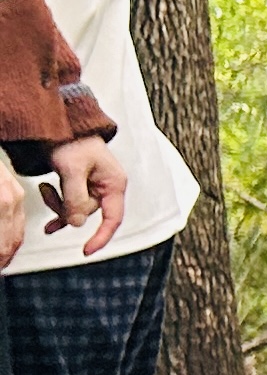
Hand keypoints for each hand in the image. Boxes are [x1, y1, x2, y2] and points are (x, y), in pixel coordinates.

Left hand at [40, 135, 122, 255]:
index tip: (87, 250)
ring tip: (44, 189)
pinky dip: (58, 209)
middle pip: (87, 213)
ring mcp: (94, 187)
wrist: (61, 124)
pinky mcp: (81, 186)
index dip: (101, 236)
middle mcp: (107, 187)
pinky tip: (49, 219)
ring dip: (58, 205)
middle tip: (48, 192)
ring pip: (76, 210)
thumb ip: (75, 198)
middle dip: (65, 208)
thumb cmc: (72, 141)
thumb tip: (75, 224)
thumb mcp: (71, 170)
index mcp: (114, 184)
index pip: (113, 218)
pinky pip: (71, 205)